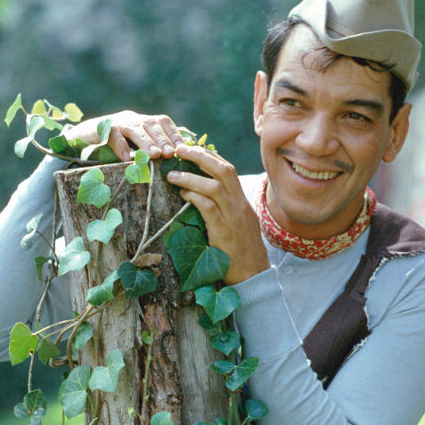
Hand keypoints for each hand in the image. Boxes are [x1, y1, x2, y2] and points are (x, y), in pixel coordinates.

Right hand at [67, 110, 185, 162]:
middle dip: (163, 139)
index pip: (163, 122)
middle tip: (170, 153)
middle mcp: (132, 118)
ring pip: (134, 129)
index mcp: (143, 121)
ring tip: (155, 155)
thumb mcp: (135, 144)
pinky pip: (112, 135)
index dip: (174, 134)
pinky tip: (125, 158)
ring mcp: (117, 121)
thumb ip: (151, 147)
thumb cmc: (114, 145)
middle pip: (151, 125)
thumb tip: (174, 158)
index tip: (183, 148)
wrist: (84, 137)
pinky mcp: (101, 128)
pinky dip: (119, 146)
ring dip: (146, 142)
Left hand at [165, 143, 268, 285]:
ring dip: (191, 177)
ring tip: (171, 175)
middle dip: (201, 156)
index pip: (228, 170)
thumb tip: (203, 196)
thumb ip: (226, 209)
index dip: (209, 156)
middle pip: (224, 170)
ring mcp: (235, 218)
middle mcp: (241, 205)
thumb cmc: (241, 253)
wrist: (253, 276)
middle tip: (179, 149)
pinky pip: (209, 208)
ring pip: (215, 187)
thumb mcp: (238, 225)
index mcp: (243, 202)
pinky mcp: (225, 232)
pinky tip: (183, 194)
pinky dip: (195, 197)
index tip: (191, 149)